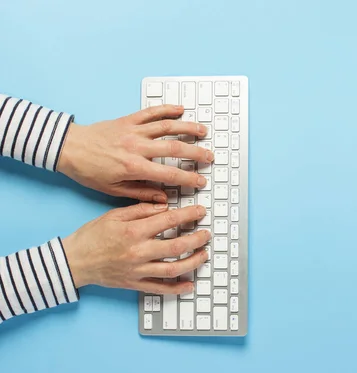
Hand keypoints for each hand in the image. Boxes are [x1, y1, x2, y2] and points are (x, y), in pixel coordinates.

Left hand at [57, 104, 213, 201]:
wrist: (68, 148)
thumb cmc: (88, 171)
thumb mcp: (113, 189)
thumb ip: (142, 193)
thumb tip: (164, 199)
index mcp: (133, 167)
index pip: (169, 174)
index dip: (188, 178)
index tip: (200, 181)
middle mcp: (137, 147)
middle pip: (175, 148)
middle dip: (196, 153)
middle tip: (209, 157)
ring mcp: (133, 131)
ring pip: (167, 127)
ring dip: (188, 128)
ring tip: (203, 131)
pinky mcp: (128, 120)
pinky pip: (151, 112)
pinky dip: (167, 109)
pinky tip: (180, 109)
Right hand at [62, 203, 209, 293]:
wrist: (74, 261)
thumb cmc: (92, 236)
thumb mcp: (115, 215)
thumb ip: (141, 210)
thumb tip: (165, 207)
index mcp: (134, 231)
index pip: (169, 221)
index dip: (189, 215)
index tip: (200, 212)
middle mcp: (138, 252)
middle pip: (177, 246)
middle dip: (197, 239)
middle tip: (207, 234)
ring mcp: (138, 270)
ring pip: (173, 268)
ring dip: (193, 262)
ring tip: (204, 254)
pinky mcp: (135, 284)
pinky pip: (160, 289)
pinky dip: (177, 288)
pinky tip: (190, 284)